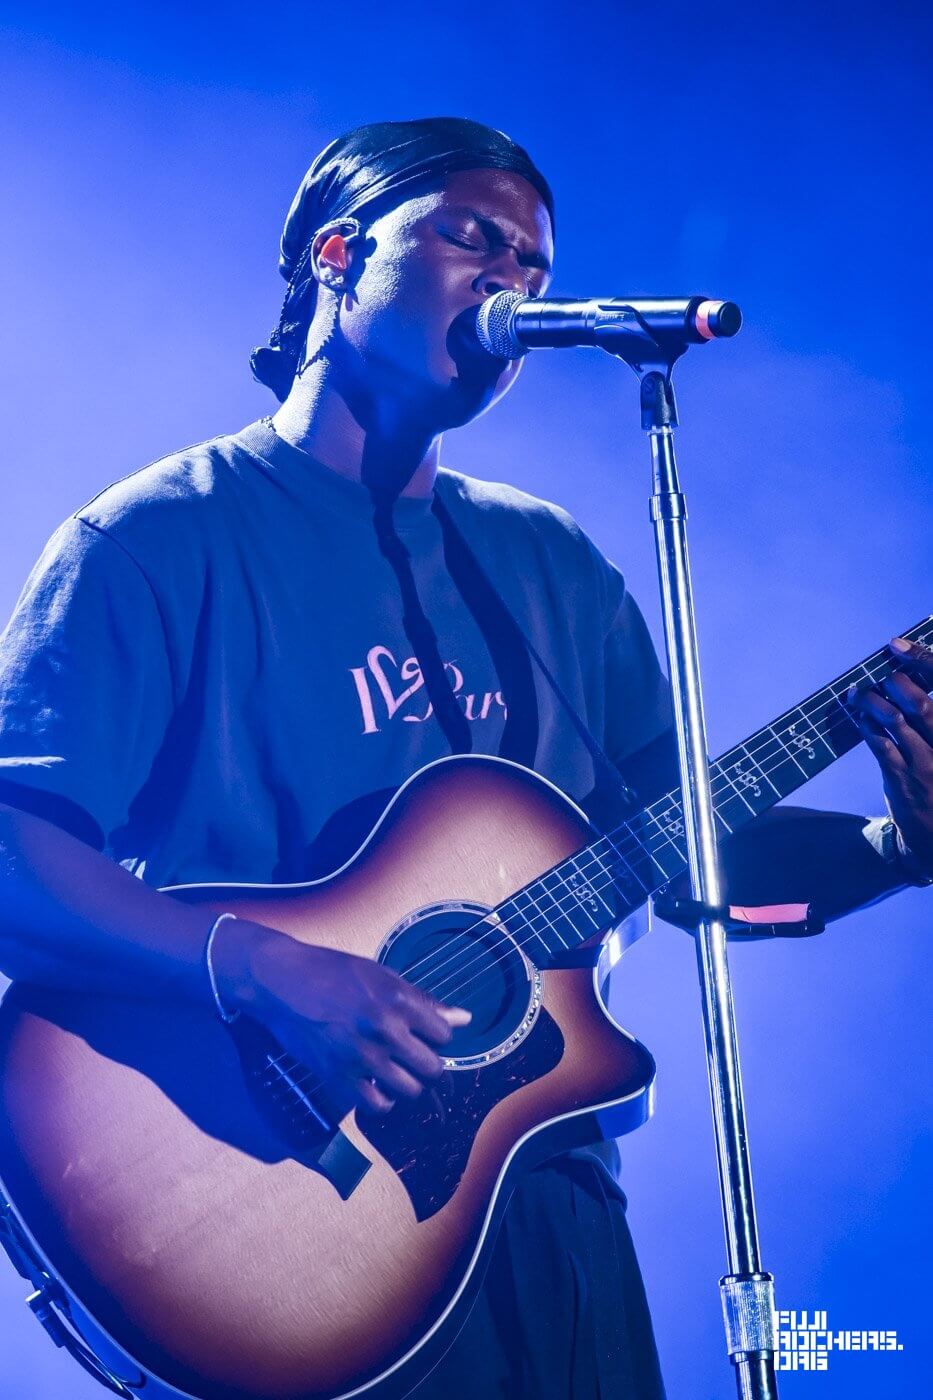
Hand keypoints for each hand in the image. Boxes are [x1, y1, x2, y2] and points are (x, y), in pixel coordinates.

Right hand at [212, 919, 470, 1114]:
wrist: (282, 982)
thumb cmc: (332, 972)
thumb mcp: (380, 975)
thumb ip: (422, 1000)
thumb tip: (464, 1018)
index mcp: (397, 1000)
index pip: (444, 1034)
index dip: (437, 1034)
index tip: (424, 1033)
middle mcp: (383, 1030)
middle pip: (432, 1067)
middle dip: (429, 1063)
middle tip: (414, 1056)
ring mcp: (360, 1057)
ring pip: (410, 1089)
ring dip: (408, 1083)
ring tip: (396, 1070)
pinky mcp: (338, 1077)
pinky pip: (378, 1105)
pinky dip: (384, 1100)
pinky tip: (378, 1085)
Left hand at [848, 636, 932, 875]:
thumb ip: (931, 719)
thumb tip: (908, 682)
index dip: (922, 661)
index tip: (897, 645)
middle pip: (921, 703)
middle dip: (895, 682)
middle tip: (884, 673)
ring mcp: (926, 764)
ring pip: (894, 720)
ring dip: (872, 700)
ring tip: (861, 691)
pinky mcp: (902, 778)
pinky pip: (878, 743)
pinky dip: (865, 724)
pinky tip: (859, 716)